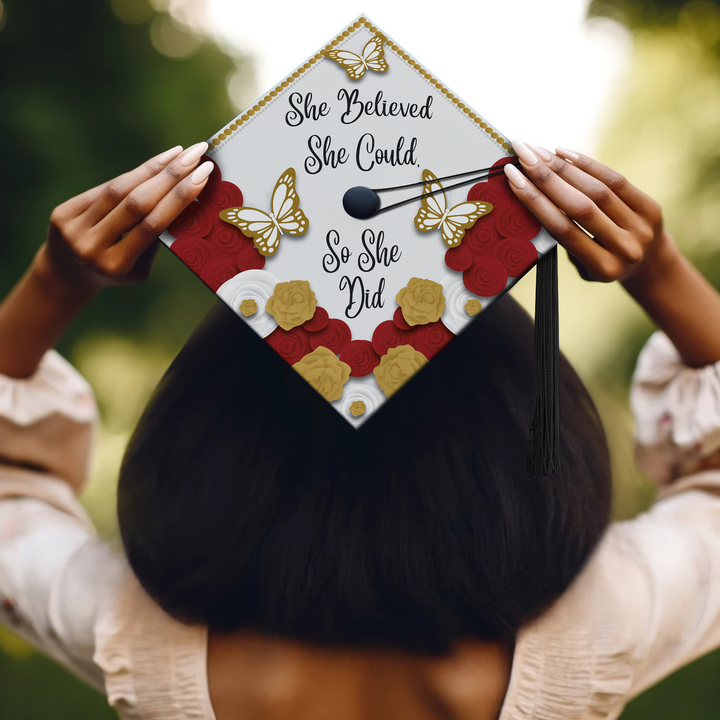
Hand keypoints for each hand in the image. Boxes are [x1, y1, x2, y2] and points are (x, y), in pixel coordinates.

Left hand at [35, 141, 213, 298]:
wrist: (67, 275)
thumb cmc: (115, 271)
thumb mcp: (137, 268)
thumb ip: (151, 240)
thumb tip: (178, 200)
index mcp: (116, 265)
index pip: (152, 225)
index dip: (178, 198)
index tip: (202, 175)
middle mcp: (91, 247)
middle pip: (136, 203)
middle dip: (171, 176)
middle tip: (197, 154)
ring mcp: (74, 228)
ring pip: (119, 190)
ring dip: (153, 169)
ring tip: (179, 153)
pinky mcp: (62, 213)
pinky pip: (104, 189)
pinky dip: (132, 175)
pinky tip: (155, 163)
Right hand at [503, 140, 719, 368]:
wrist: (648, 265)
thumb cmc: (602, 262)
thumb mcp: (583, 264)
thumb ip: (566, 237)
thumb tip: (536, 193)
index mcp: (603, 269)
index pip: (563, 230)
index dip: (535, 202)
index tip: (512, 177)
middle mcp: (625, 248)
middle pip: (579, 207)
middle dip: (546, 178)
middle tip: (521, 154)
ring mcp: (642, 227)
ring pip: (596, 190)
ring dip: (562, 168)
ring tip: (537, 151)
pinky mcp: (650, 208)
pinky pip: (615, 180)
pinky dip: (587, 164)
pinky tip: (563, 152)